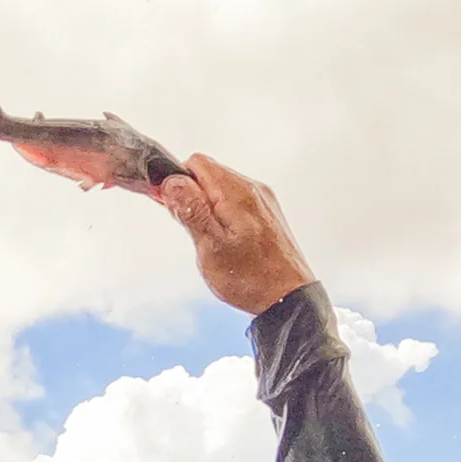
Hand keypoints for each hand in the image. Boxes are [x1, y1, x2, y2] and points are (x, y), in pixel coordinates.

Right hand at [156, 153, 314, 315]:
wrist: (288, 298)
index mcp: (237, 193)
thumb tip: (172, 182)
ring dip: (207, 208)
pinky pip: (234, 201)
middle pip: (208, 173)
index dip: (178, 183)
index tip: (174, 209)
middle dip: (192, 197)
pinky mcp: (266, 212)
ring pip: (220, 188)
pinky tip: (225, 240)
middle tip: (193, 231)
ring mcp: (261, 200)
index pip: (196, 163)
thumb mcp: (210, 246)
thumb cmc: (250, 277)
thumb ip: (191, 210)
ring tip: (210, 240)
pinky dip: (222, 214)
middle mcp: (252, 188)